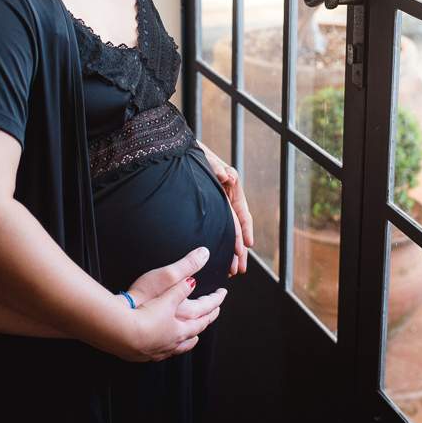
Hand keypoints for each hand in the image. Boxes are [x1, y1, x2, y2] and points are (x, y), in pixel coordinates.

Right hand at [119, 246, 226, 361]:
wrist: (118, 331)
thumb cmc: (142, 307)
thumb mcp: (167, 282)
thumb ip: (186, 270)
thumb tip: (203, 256)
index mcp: (182, 323)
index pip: (205, 312)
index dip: (215, 302)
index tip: (221, 294)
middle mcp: (173, 340)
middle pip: (195, 330)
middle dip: (206, 320)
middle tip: (213, 313)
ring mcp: (158, 349)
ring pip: (180, 346)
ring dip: (189, 339)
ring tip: (194, 337)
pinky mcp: (142, 353)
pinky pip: (162, 352)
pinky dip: (169, 347)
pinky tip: (164, 346)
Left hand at [198, 142, 253, 276]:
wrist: (175, 151)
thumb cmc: (192, 152)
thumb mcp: (204, 157)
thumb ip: (215, 166)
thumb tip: (229, 176)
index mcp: (230, 188)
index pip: (241, 213)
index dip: (244, 230)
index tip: (247, 246)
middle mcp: (225, 199)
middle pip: (236, 228)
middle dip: (239, 250)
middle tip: (239, 269)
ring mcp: (215, 206)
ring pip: (226, 232)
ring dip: (230, 252)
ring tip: (231, 271)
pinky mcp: (204, 211)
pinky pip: (214, 230)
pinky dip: (217, 245)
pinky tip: (214, 258)